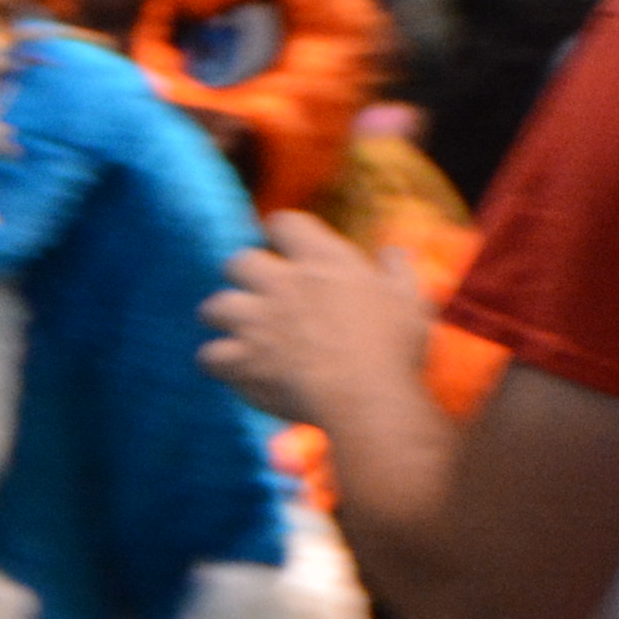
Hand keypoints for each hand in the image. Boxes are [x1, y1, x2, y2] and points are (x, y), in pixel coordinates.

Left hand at [201, 214, 432, 431]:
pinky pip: (207, 355)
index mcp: (324, 261)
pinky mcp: (240, 359)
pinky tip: (234, 369)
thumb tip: (392, 252)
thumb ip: (397, 270)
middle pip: (237, 262)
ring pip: (213, 307)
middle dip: (243, 277)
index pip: (284, 222)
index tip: (285, 245)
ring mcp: (256, 321)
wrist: (367, 396)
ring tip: (240, 332)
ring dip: (223, 319)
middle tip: (259, 296)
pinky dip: (217, 362)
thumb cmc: (394, 348)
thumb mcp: (411, 299)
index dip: (280, 231)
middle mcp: (283, 284)